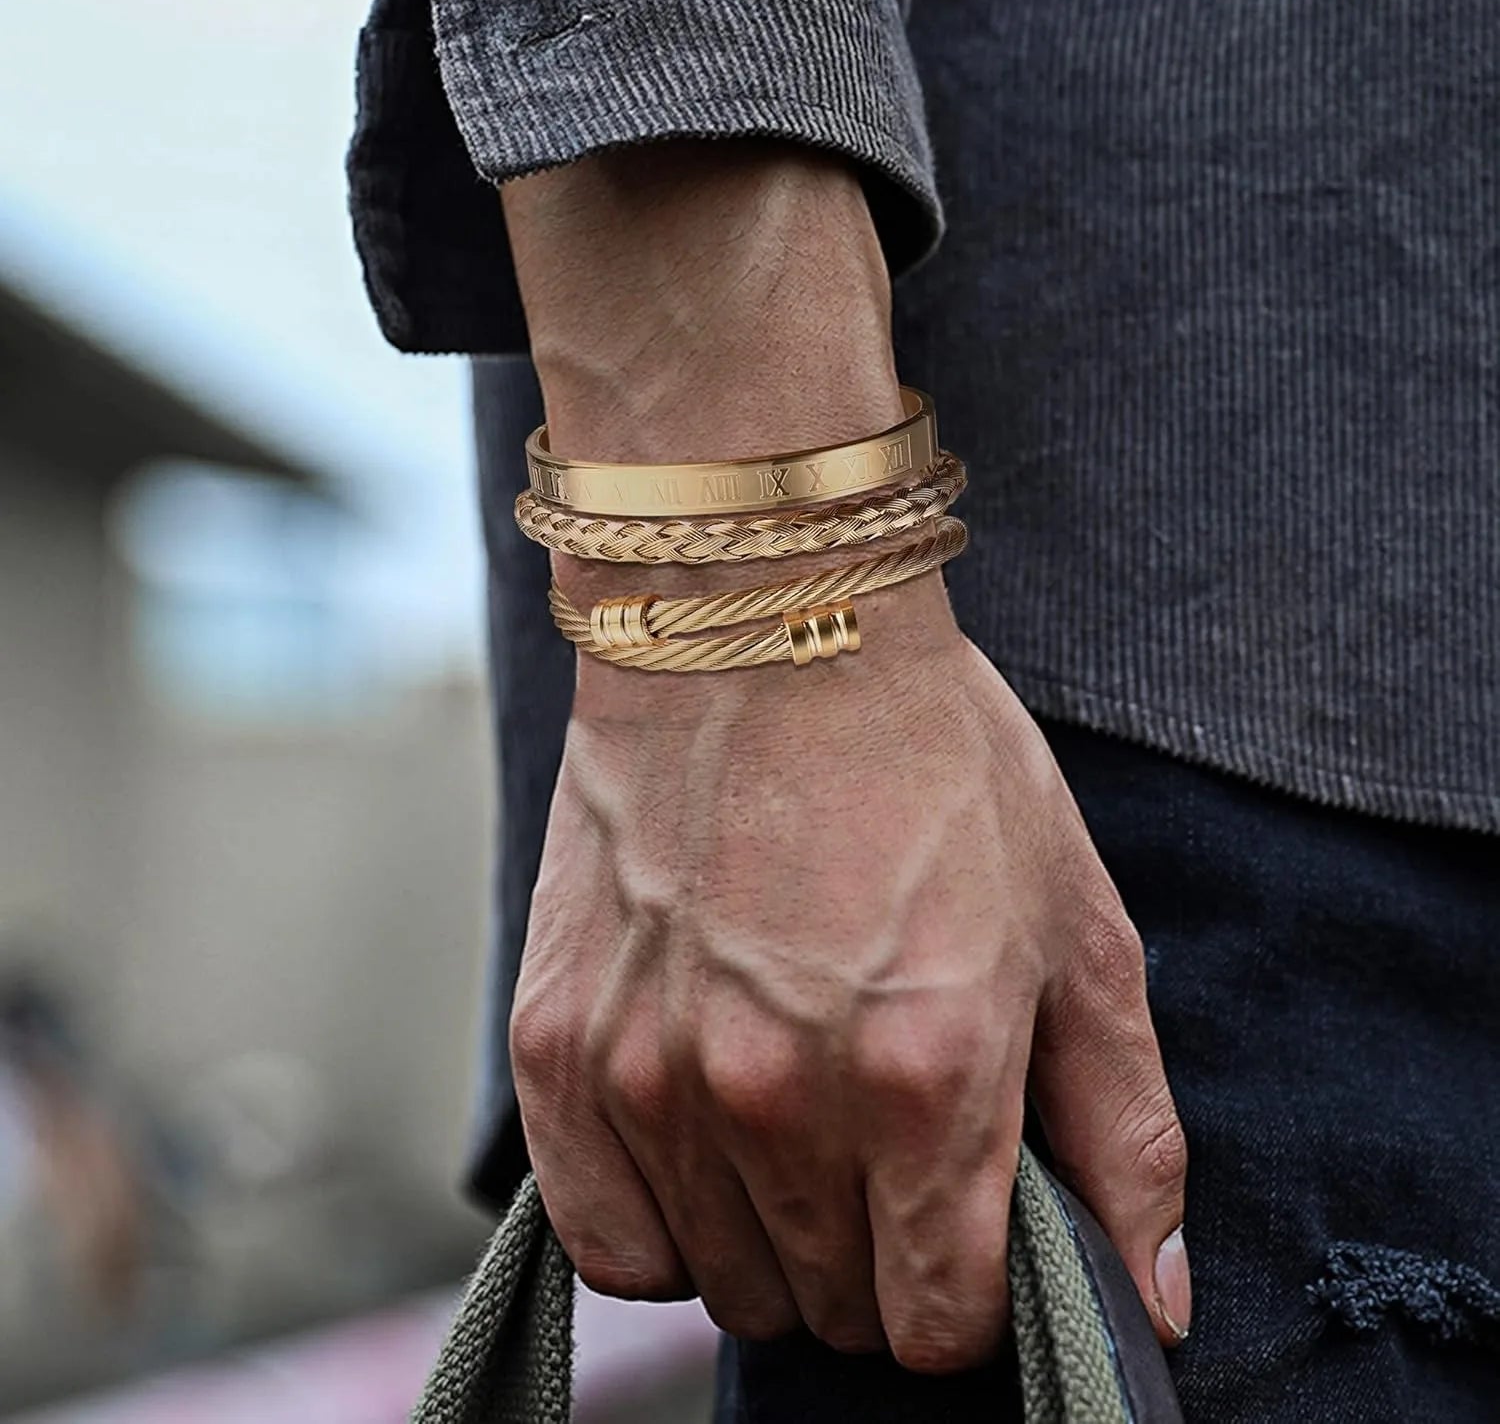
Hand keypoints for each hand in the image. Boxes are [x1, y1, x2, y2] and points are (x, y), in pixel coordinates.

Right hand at [511, 574, 1190, 1370]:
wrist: (764, 631)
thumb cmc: (931, 764)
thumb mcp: (1071, 926)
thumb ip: (1123, 1126)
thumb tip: (1153, 1300)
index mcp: (926, 1077)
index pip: (938, 1322)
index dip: (961, 1293)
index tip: (952, 1222)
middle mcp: (778, 1099)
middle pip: (830, 1309)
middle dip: (870, 1259)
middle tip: (873, 1144)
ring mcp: (652, 1077)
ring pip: (724, 1283)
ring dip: (769, 1235)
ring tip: (787, 1116)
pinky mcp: (559, 1048)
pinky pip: (606, 1244)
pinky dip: (656, 1225)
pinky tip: (695, 1141)